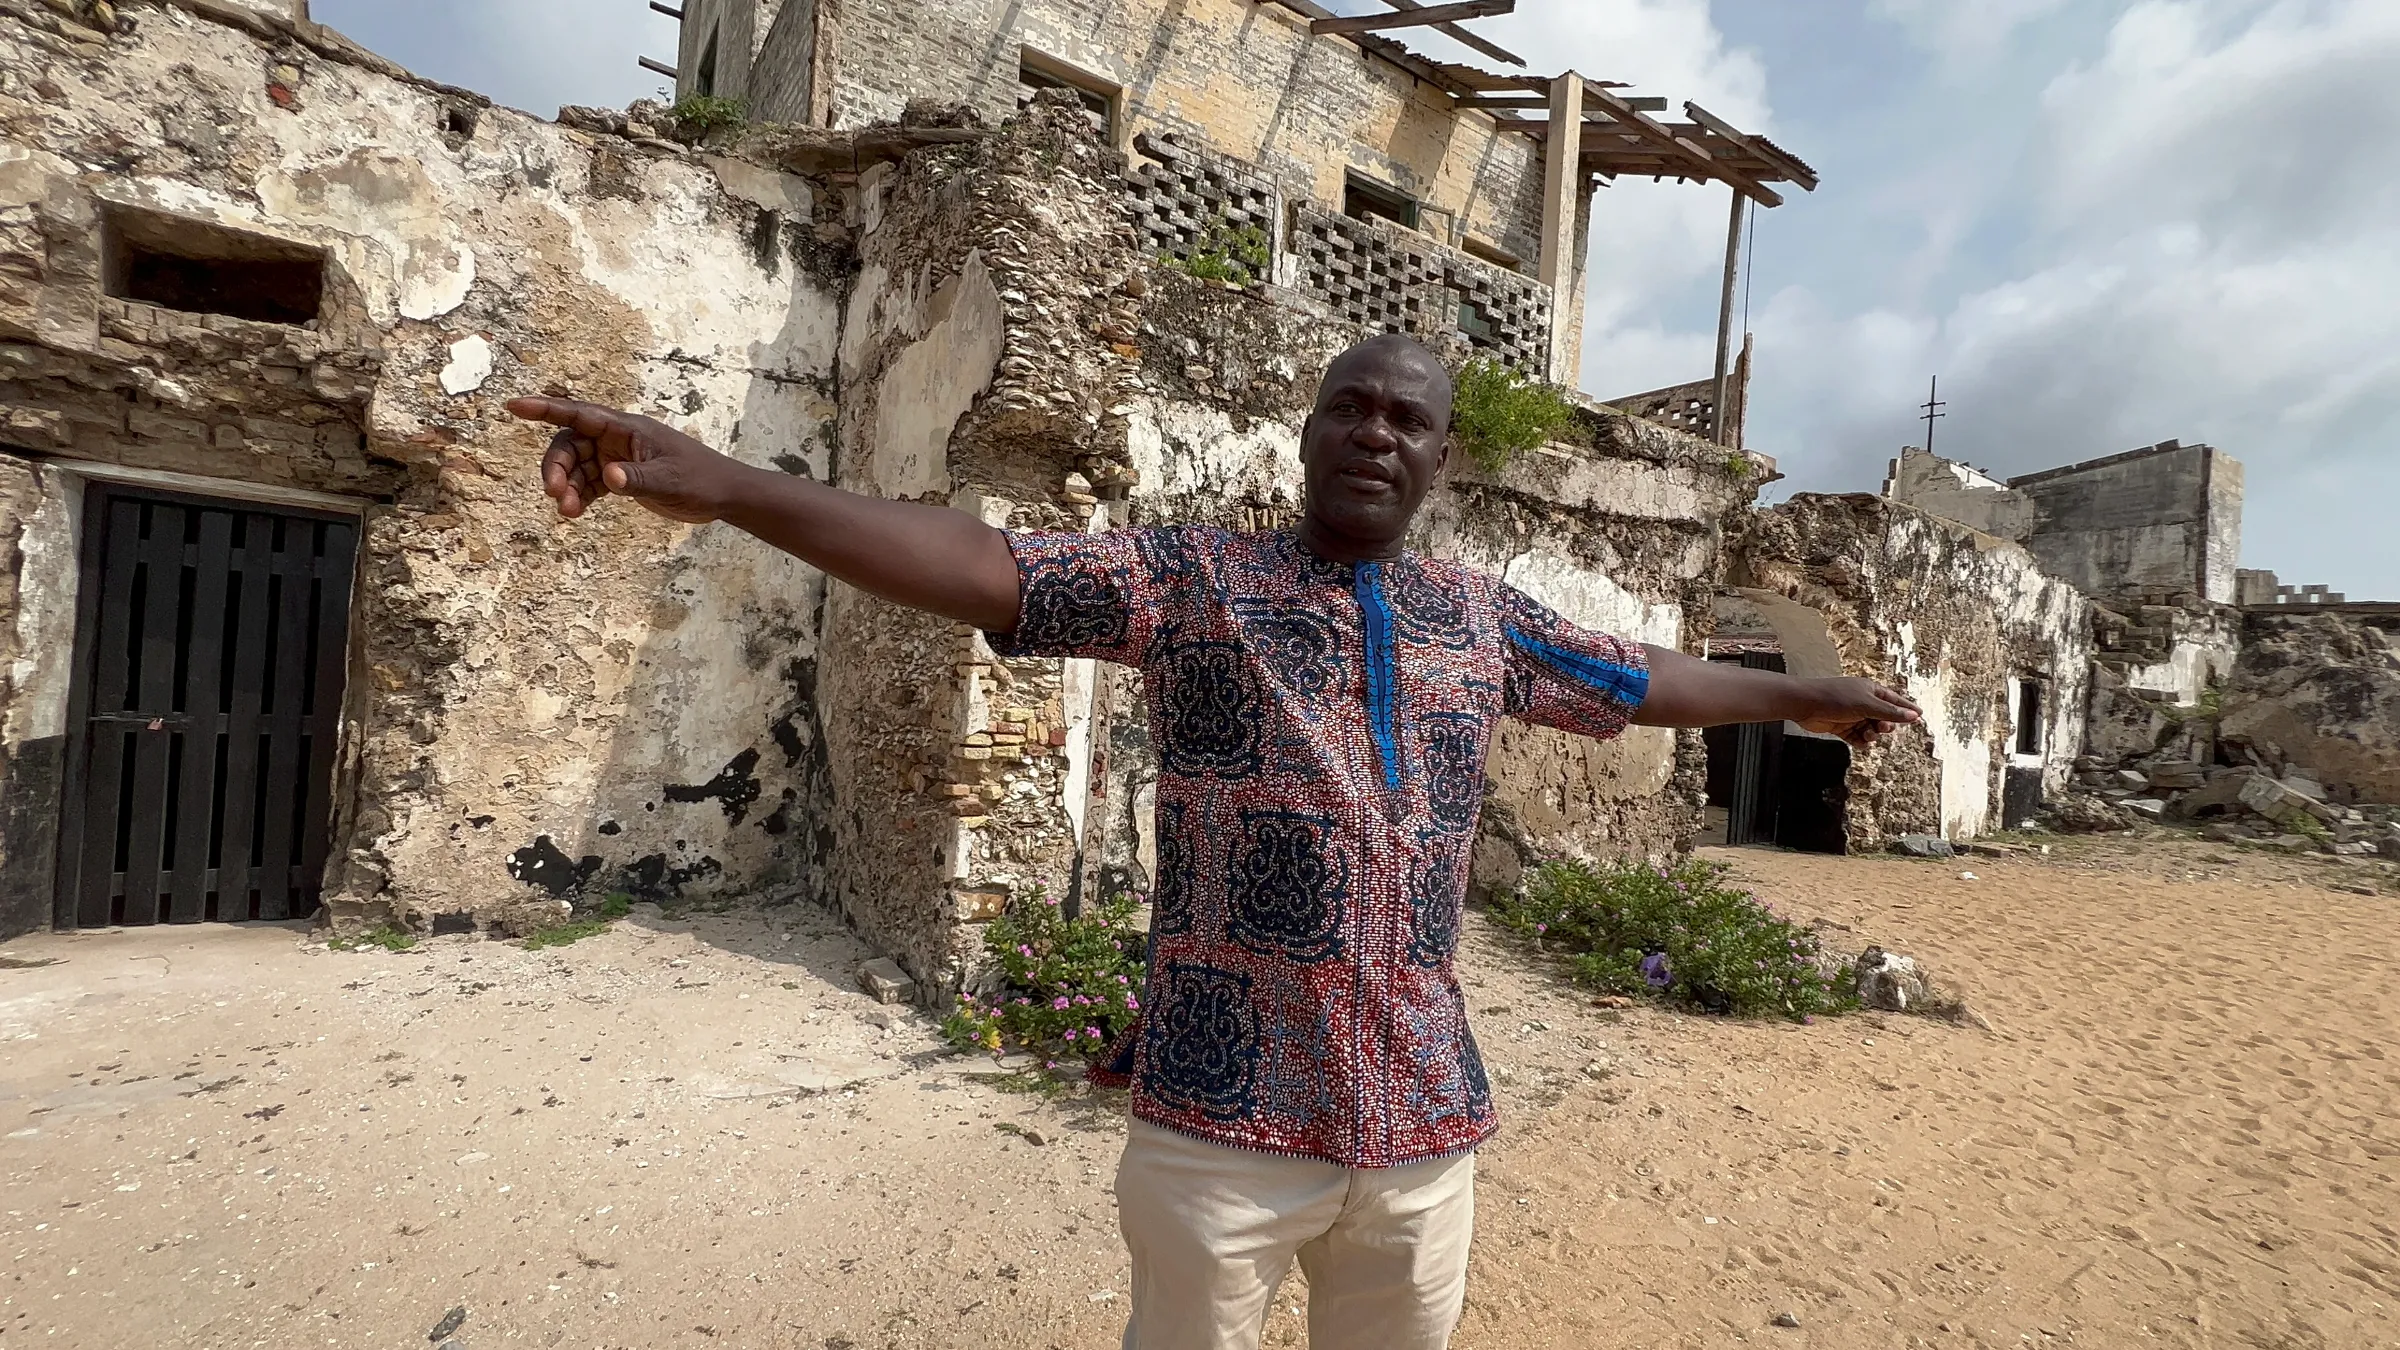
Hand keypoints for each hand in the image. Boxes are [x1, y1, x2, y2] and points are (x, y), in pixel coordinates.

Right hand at [506, 396, 750, 523]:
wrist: (724, 495)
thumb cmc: (702, 480)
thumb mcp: (669, 481)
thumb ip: (637, 479)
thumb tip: (608, 478)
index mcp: (627, 428)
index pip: (579, 414)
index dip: (545, 408)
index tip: (514, 407)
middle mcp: (618, 439)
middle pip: (571, 444)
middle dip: (556, 466)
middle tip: (554, 493)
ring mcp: (618, 458)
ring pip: (578, 467)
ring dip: (567, 486)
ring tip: (567, 511)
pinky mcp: (623, 478)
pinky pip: (590, 484)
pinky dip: (580, 496)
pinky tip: (575, 513)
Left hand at [1795, 677, 1921, 747]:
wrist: (1805, 704)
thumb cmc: (1836, 698)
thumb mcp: (1867, 705)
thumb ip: (1890, 713)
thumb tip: (1914, 715)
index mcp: (1870, 690)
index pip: (1894, 700)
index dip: (1907, 708)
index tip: (1920, 715)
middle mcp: (1862, 701)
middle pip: (1884, 717)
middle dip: (1886, 725)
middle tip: (1883, 727)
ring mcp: (1852, 715)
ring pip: (1871, 729)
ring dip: (1872, 734)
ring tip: (1867, 734)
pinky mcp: (1841, 726)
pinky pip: (1857, 737)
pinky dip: (1861, 741)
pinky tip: (1862, 743)